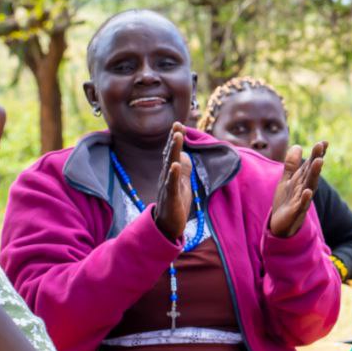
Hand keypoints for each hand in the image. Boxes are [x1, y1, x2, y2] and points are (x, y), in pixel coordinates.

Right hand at [153, 122, 192, 243]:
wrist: (167, 226)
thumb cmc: (175, 203)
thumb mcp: (182, 183)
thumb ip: (183, 169)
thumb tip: (185, 154)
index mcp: (170, 173)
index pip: (172, 153)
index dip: (175, 139)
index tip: (178, 124)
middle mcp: (167, 177)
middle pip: (170, 155)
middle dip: (174, 140)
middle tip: (177, 125)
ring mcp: (167, 187)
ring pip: (170, 166)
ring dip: (173, 151)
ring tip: (177, 137)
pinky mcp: (170, 198)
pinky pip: (171, 185)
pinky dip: (173, 175)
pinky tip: (176, 165)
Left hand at [269, 142, 326, 237]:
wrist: (281, 224)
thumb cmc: (286, 200)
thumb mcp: (287, 179)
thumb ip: (291, 164)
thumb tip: (297, 145)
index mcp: (302, 179)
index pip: (311, 164)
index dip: (317, 153)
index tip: (323, 142)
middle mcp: (305, 187)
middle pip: (312, 171)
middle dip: (317, 158)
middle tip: (321, 146)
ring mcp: (302, 199)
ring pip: (310, 185)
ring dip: (315, 174)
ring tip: (319, 161)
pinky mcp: (296, 211)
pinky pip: (302, 204)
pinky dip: (305, 198)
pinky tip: (307, 191)